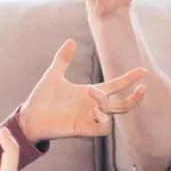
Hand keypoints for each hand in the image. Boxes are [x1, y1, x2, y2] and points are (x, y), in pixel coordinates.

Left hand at [18, 40, 146, 142]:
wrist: (28, 117)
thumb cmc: (41, 100)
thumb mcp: (53, 75)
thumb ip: (63, 59)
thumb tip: (71, 41)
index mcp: (89, 94)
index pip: (115, 86)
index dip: (129, 78)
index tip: (142, 70)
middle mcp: (93, 107)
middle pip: (123, 105)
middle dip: (135, 98)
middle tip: (142, 87)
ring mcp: (89, 118)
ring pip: (113, 115)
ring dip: (108, 103)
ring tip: (94, 93)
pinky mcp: (82, 129)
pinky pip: (102, 129)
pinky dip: (103, 119)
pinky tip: (94, 109)